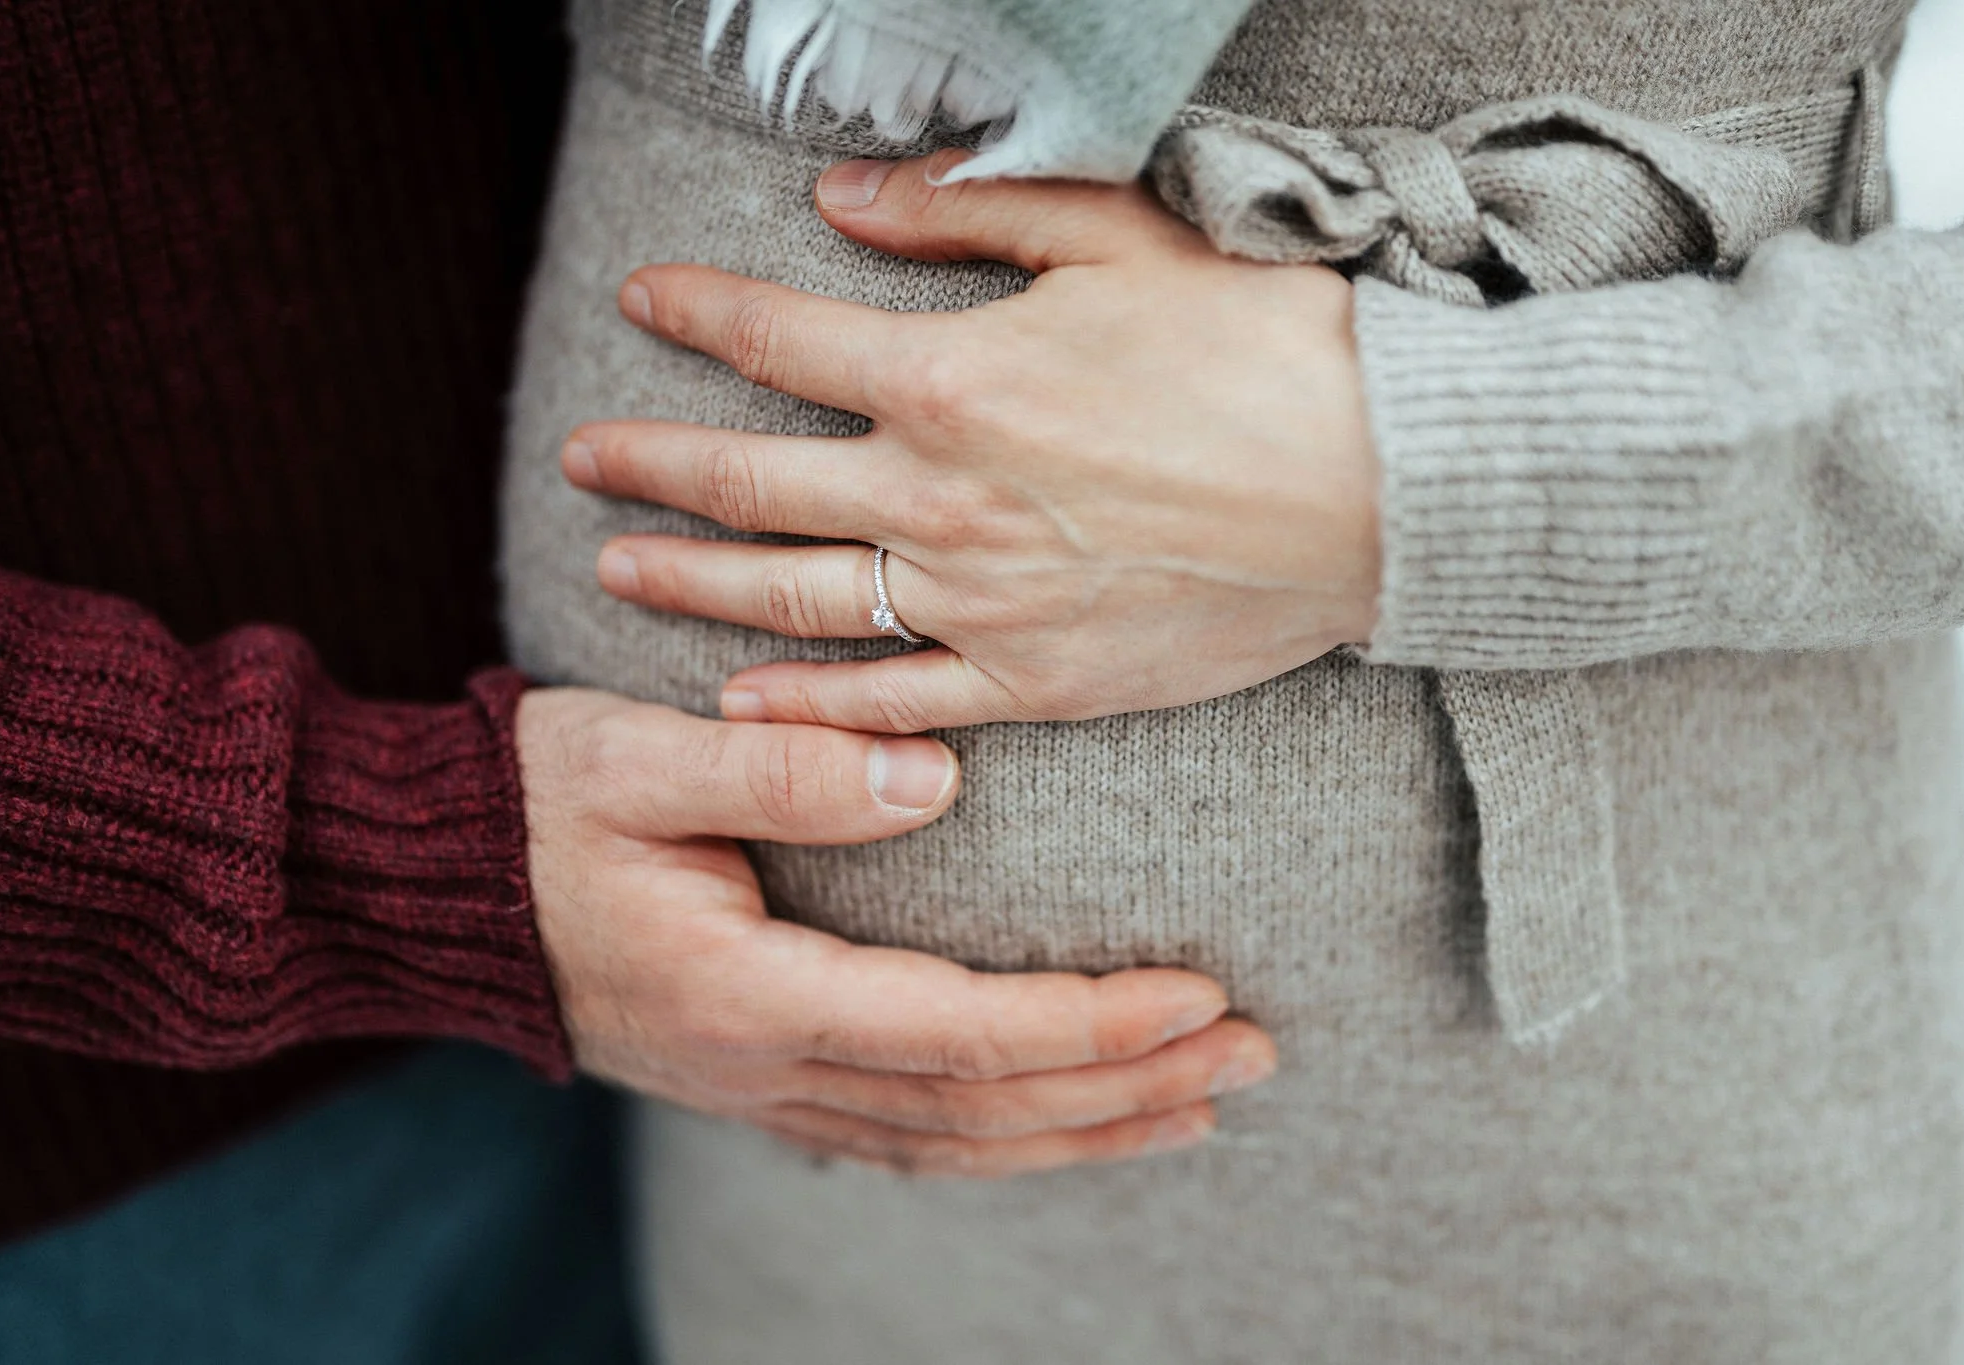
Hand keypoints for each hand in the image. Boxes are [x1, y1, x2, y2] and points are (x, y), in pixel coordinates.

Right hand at [516, 687, 1274, 1175]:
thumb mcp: (635, 758)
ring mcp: (758, 1093)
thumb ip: (781, 766)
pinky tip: (1061, 1127)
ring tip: (1197, 1106)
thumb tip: (934, 781)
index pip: (957, 1033)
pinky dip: (999, 1140)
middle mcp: (764, 1070)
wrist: (422, 888)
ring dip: (1081, 1129)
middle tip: (1253, 1053)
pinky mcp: (753, 1083)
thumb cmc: (528, 807)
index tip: (1199, 997)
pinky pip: (903, 1139)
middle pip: (980, 1109)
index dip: (1088, 1026)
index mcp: (749, 994)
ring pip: (950, 1143)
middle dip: (1125, 1087)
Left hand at [562, 149, 1380, 733]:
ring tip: (616, 567)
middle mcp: (939, 499)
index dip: (694, 311)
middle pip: (749, 482)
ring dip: (691, 581)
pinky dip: (808, 703)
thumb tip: (841, 197)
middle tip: (579, 457)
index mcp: (950, 378)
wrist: (1384, 491)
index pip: (777, 339)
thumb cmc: (1263, 347)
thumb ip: (968, 214)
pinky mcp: (1034, 683)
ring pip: (794, 597)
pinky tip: (741, 698)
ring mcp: (979, 603)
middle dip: (650, 463)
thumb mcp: (1118, 238)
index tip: (642, 298)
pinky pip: (893, 703)